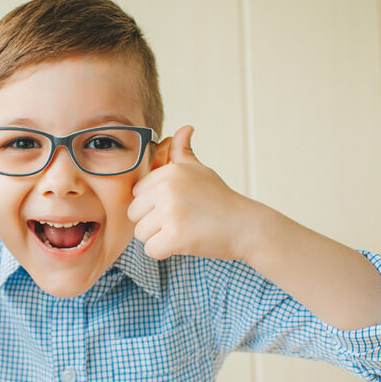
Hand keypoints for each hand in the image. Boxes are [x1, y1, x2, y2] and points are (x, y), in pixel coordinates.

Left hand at [128, 125, 258, 260]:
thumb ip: (183, 152)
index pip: (137, 193)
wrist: (246, 226)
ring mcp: (170, 212)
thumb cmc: (221, 200)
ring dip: (158, 238)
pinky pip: (151, 250)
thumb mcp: (200, 171)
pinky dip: (165, 252)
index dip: (152, 205)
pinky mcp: (175, 237)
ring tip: (184, 231)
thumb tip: (184, 128)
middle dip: (152, 223)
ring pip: (141, 234)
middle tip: (180, 221)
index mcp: (169, 172)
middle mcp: (167, 188)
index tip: (176, 206)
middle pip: (134, 214)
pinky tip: (184, 243)